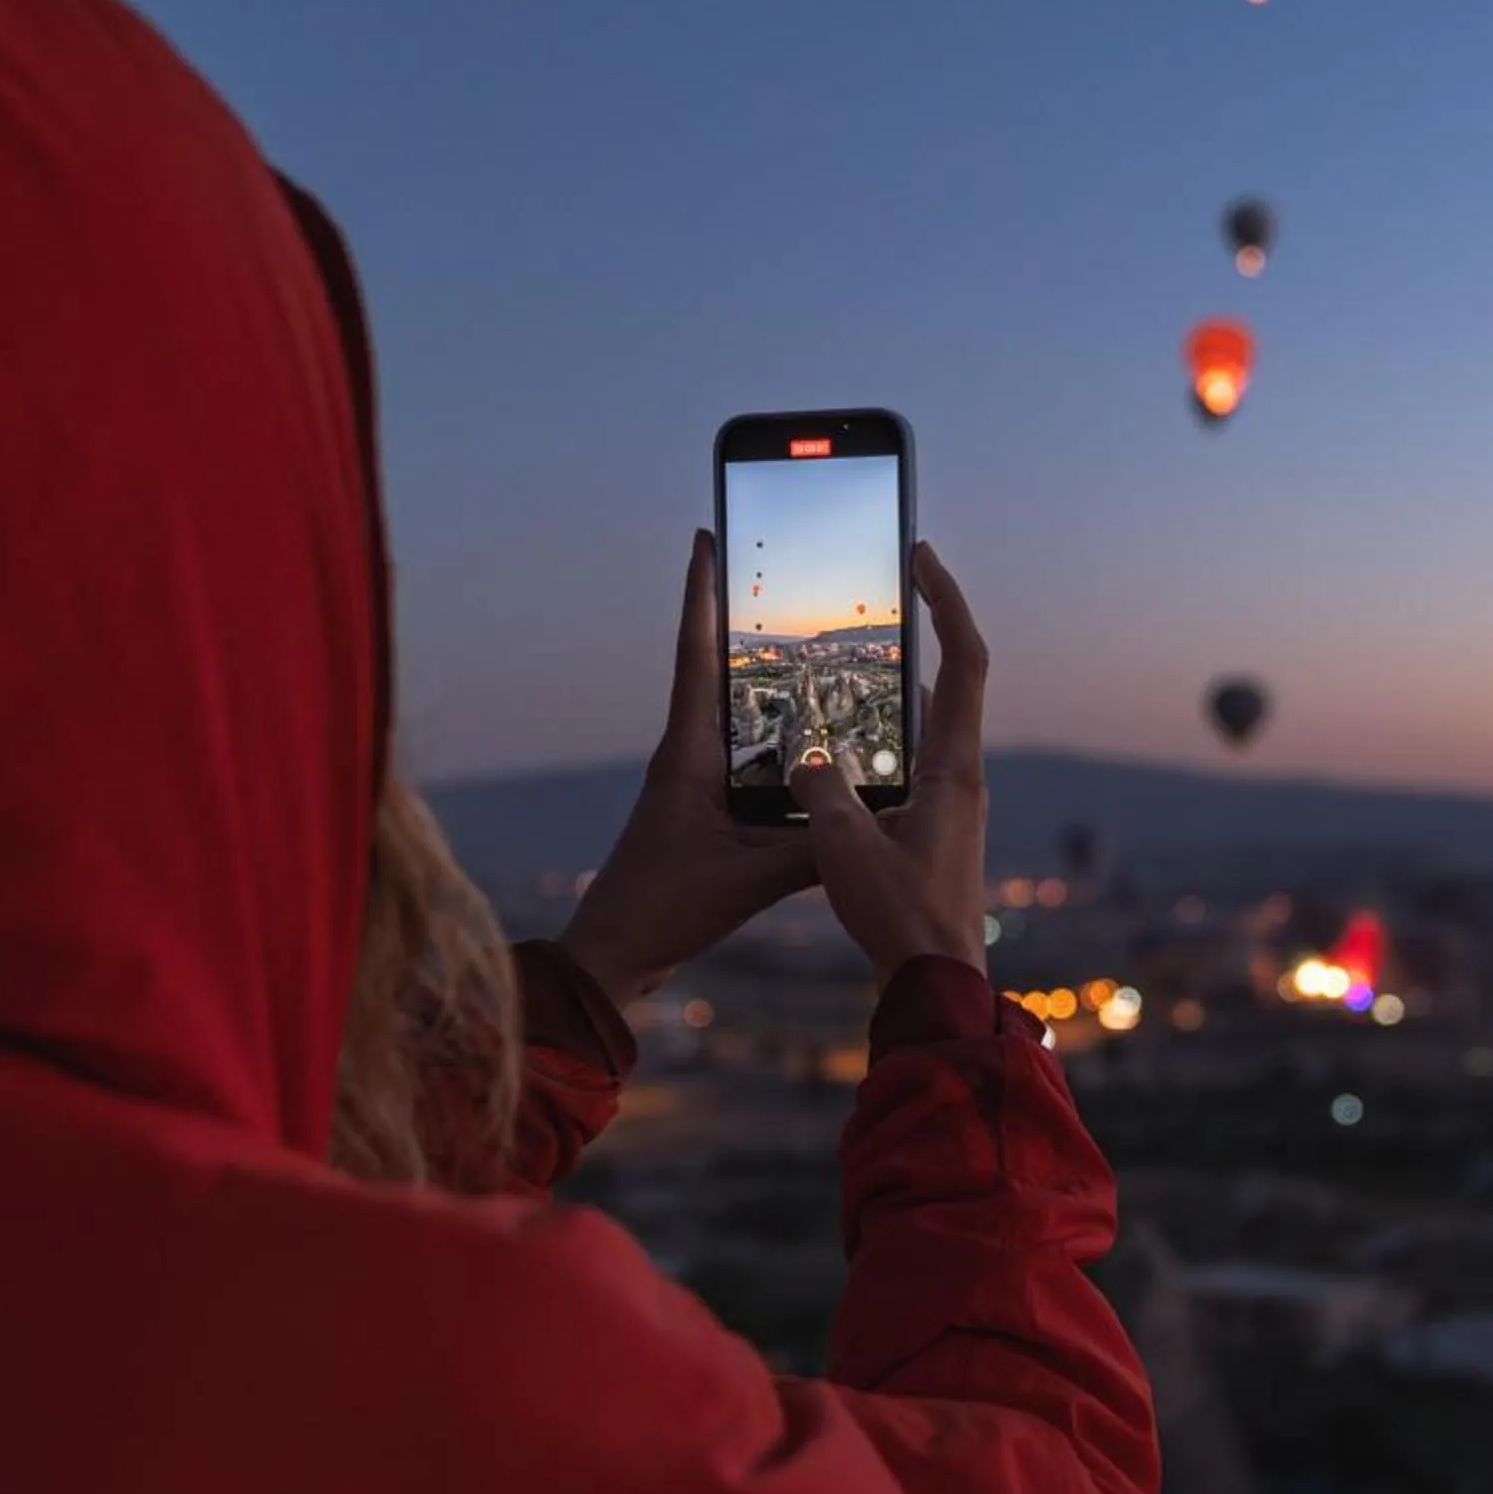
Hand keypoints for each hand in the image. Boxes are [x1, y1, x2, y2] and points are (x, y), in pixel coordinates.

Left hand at [558, 531, 818, 1006]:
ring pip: (739, 714)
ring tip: (811, 641)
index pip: (696, 655)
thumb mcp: (747, 880)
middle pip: (719, 669)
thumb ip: (812, 850)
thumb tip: (878, 822)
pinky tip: (816, 742)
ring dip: (768, 680)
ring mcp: (695, 781)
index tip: (706, 536)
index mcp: (686, 754)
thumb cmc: (660, 912)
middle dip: (744, 618)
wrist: (614, 957)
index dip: (702, 595)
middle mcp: (688, 755)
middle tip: (773, 567)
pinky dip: (780, 740)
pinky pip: (749, 758)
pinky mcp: (706, 809)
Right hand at [792, 541, 988, 979]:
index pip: (963, 661)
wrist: (937, 982)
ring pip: (928, 722)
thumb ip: (819, 790)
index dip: (947, 601)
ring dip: (900, 682)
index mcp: (953, 769)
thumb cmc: (901, 919)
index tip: (921, 556)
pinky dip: (883, 734)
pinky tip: (844, 741)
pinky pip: (910, 759)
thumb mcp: (843, 847)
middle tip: (891, 585)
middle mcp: (962, 777)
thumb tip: (806, 761)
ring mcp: (951, 803)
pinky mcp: (934, 828)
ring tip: (854, 655)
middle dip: (924, 627)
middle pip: (953, 680)